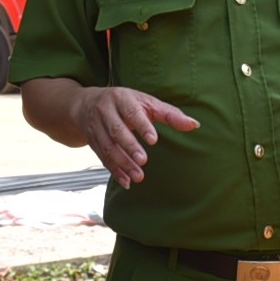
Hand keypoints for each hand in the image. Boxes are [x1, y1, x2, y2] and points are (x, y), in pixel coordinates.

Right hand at [74, 86, 198, 186]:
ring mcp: (96, 127)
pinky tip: (126, 182)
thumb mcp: (146, 102)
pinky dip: (114, 171)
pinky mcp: (92, 142)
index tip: (153, 139)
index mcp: (121, 98)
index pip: (131, 111)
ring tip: (138, 177)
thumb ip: (169, 114)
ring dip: (123, 163)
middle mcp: (105, 111)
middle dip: (129, 146)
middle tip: (143, 161)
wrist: (84, 104)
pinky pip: (102, 158)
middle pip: (116, 130)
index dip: (142, 125)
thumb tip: (195, 124)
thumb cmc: (124, 102)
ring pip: (108, 147)